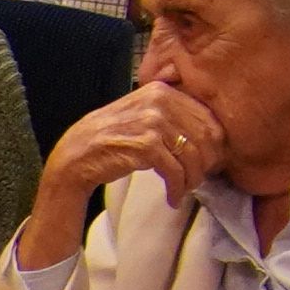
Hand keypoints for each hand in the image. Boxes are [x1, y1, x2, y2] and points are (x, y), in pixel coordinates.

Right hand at [24, 78, 220, 257]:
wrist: (76, 155)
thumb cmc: (111, 138)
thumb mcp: (142, 114)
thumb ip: (172, 115)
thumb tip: (214, 134)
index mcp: (163, 91)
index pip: (207, 117)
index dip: (214, 144)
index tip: (209, 161)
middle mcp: (160, 101)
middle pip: (206, 136)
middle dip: (207, 163)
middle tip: (199, 178)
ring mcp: (153, 122)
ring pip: (194, 155)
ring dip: (193, 179)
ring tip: (186, 189)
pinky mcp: (146, 146)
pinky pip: (176, 171)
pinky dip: (178, 188)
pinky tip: (173, 198)